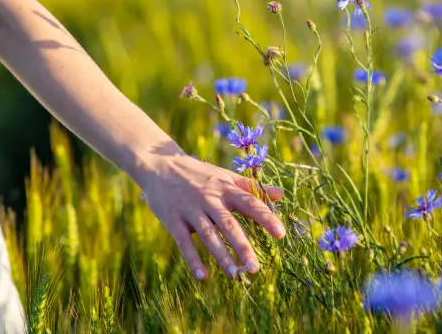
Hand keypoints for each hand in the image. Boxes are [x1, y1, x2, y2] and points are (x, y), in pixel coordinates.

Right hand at [138, 151, 284, 280]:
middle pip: (229, 224)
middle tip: (254, 268)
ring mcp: (190, 209)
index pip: (250, 203)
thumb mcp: (225, 176)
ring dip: (221, 256)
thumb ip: (252, 188)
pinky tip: (203, 277)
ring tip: (234, 275)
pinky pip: (184, 242)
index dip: (266, 218)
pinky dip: (193, 260)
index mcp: (225, 188)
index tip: (281, 234)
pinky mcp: (173, 219)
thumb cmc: (198, 173)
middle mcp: (210, 199)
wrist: (159, 164)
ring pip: (208, 235)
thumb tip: (282, 194)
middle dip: (242, 246)